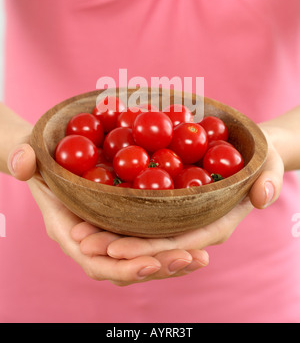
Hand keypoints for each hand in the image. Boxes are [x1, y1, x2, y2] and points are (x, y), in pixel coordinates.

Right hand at [7, 137, 208, 285]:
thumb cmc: (40, 159)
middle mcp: (94, 241)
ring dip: (172, 259)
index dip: (122, 267)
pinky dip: (174, 242)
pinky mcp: (127, 223)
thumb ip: (24, 160)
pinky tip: (198, 235)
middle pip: (128, 265)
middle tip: (190, 258)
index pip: (96, 262)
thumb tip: (24, 161)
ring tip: (202, 255)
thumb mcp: (30, 156)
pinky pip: (151, 239)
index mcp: (70, 232)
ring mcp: (113, 234)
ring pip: (144, 257)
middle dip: (159, 266)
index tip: (150, 264)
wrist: (51, 160)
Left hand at [73, 127, 283, 281]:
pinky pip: (140, 214)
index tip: (115, 250)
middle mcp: (192, 226)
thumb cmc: (258, 157)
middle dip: (117, 246)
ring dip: (110, 234)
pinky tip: (90, 207)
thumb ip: (266, 180)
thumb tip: (261, 197)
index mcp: (214, 224)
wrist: (246, 150)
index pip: (176, 243)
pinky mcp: (167, 203)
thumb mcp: (267, 163)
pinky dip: (116, 215)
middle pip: (151, 243)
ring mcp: (178, 216)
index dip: (146, 248)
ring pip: (141, 232)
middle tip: (81, 240)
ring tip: (76, 230)